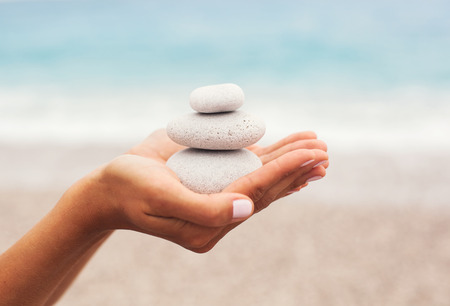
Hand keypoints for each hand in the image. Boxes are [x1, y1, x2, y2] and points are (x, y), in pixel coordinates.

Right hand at [85, 129, 327, 252]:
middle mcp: (218, 216)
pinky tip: (293, 159)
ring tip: (319, 151)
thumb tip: (247, 210)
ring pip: (262, 182)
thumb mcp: (160, 197)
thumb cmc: (130, 189)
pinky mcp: (215, 186)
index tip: (311, 153)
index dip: (283, 172)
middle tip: (325, 151)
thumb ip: (202, 209)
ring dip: (291, 165)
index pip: (253, 194)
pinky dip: (273, 165)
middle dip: (296, 168)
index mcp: (206, 225)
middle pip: (266, 190)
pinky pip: (249, 175)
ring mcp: (218, 200)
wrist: (112, 188)